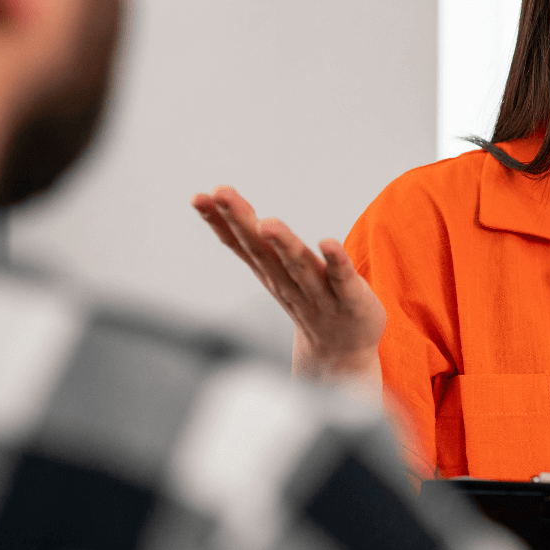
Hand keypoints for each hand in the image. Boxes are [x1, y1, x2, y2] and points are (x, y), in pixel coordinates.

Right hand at [192, 185, 386, 388]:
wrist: (341, 355)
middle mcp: (288, 282)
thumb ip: (253, 240)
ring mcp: (319, 293)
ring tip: (267, 223)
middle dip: (241, 221)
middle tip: (221, 194)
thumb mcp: (275, 270)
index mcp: (270, 272)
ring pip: (298, 265)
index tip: (198, 197)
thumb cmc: (306, 300)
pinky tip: (328, 242)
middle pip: (263, 250)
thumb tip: (226, 210)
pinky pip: (342, 279)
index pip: (241, 244)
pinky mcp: (351, 300)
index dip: (220, 221)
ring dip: (282, 243)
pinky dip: (335, 262)